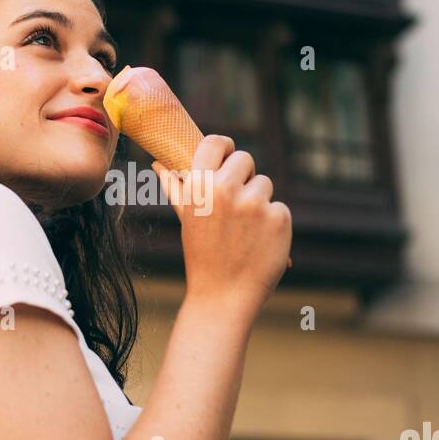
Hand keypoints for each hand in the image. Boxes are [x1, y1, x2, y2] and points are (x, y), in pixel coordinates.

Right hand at [153, 135, 291, 321]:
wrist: (223, 297)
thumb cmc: (202, 257)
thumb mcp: (187, 220)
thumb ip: (176, 188)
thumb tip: (159, 163)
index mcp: (198, 186)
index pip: (216, 142)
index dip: (225, 147)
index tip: (229, 155)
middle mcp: (225, 189)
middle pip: (246, 159)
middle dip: (244, 177)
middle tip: (237, 206)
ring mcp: (254, 203)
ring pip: (265, 183)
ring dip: (259, 201)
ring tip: (245, 232)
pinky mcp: (278, 216)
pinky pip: (279, 206)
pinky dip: (274, 223)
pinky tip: (260, 242)